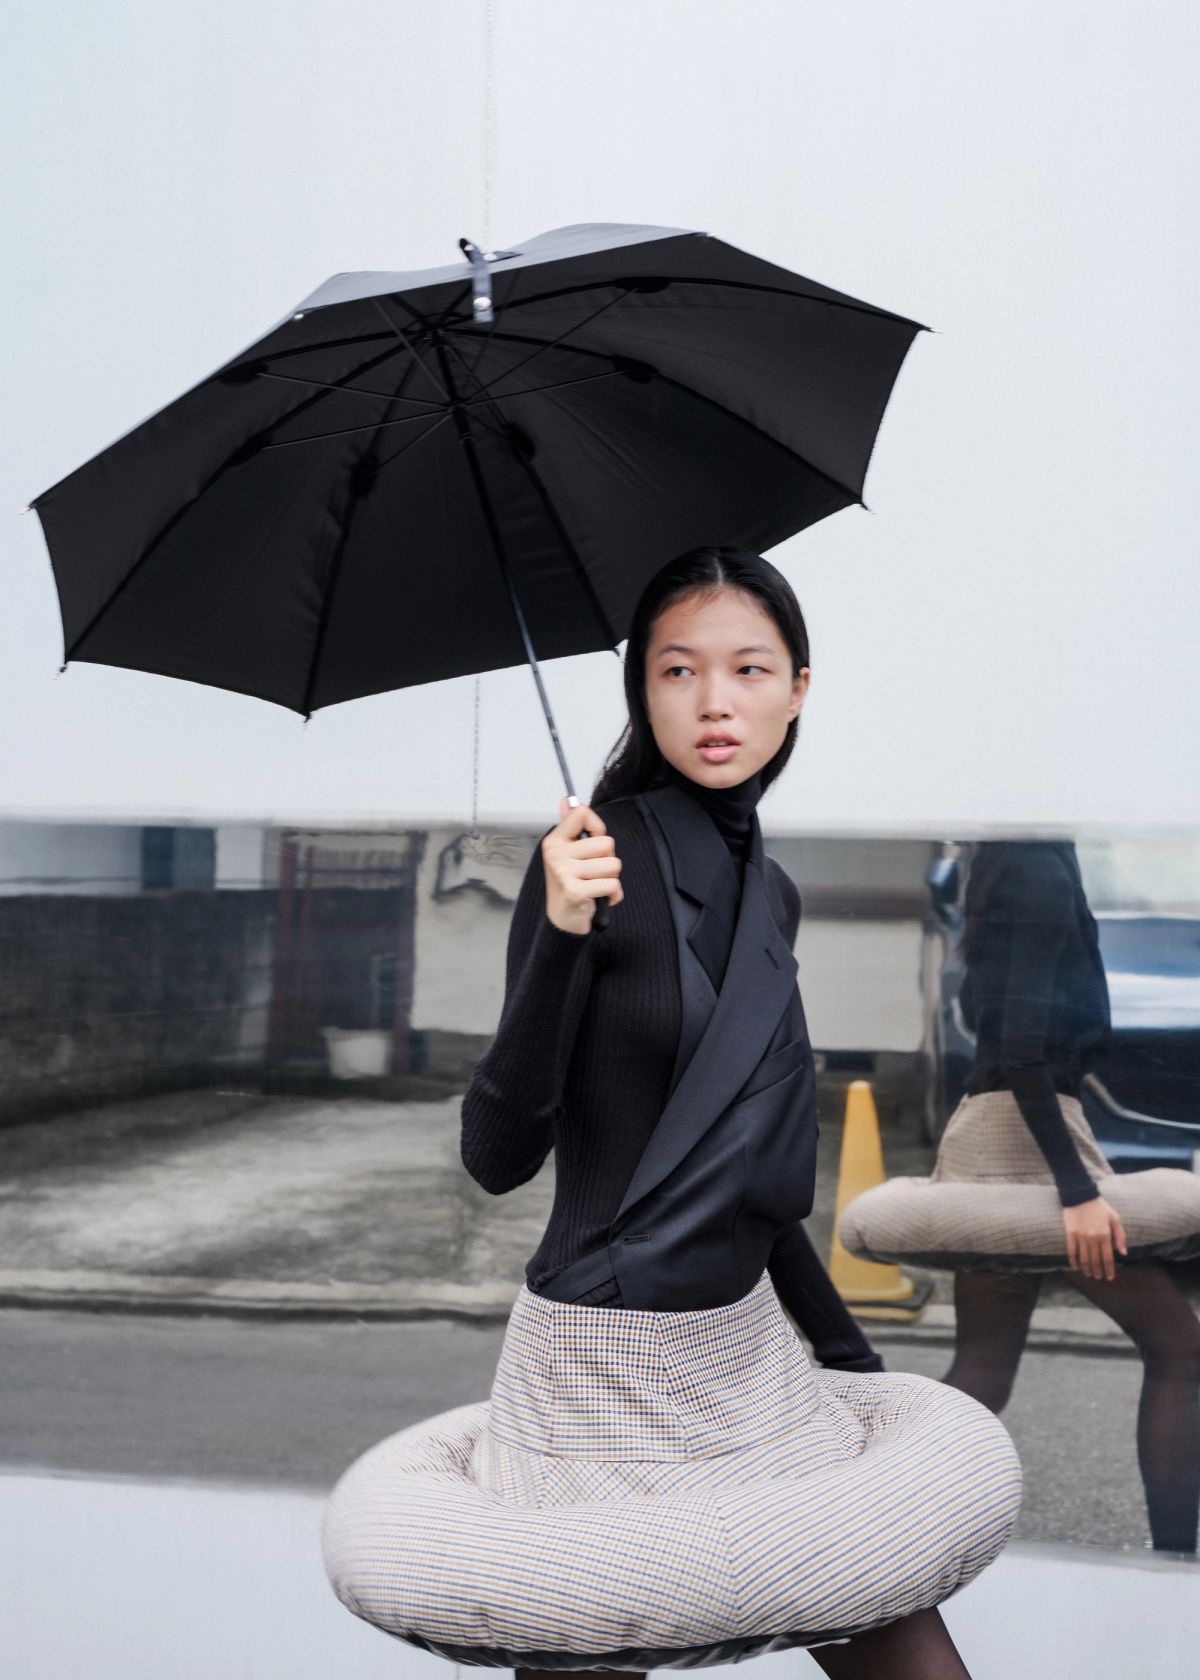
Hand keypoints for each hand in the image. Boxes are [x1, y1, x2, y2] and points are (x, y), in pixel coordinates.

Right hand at [541, 797, 623, 934]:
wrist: (563, 920)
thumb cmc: (570, 884)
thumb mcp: (567, 854)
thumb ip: (570, 826)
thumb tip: (568, 800)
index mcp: (554, 841)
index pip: (582, 813)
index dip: (598, 827)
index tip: (592, 843)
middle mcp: (556, 854)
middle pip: (606, 842)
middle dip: (609, 860)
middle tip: (594, 873)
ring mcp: (563, 873)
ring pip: (613, 865)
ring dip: (612, 879)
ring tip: (596, 886)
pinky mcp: (575, 891)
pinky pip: (612, 884)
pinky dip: (614, 895)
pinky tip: (602, 898)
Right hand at [1062, 1196, 1127, 1280]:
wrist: (1081, 1195)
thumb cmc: (1100, 1207)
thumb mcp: (1115, 1219)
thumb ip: (1120, 1236)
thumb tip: (1123, 1253)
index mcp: (1105, 1235)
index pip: (1108, 1258)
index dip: (1109, 1270)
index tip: (1110, 1277)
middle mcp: (1093, 1238)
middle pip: (1095, 1261)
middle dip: (1098, 1272)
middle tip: (1099, 1277)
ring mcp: (1081, 1236)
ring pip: (1084, 1259)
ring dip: (1087, 1269)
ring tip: (1089, 1274)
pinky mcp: (1070, 1234)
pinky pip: (1071, 1251)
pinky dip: (1074, 1261)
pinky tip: (1076, 1267)